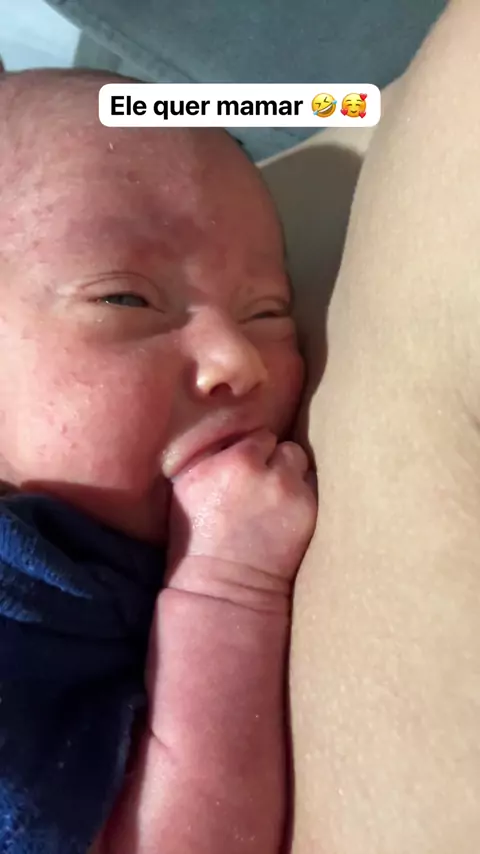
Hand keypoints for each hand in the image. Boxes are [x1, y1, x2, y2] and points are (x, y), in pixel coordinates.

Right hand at [167, 428, 316, 587]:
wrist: (224, 585)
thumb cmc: (201, 539)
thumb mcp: (186, 488)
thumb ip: (211, 455)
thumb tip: (237, 437)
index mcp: (218, 461)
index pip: (254, 436)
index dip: (252, 455)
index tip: (246, 474)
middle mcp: (249, 466)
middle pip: (278, 443)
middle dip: (274, 461)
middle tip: (264, 486)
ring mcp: (281, 485)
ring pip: (298, 459)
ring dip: (291, 475)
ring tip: (277, 500)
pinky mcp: (304, 504)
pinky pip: (312, 484)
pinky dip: (302, 496)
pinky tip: (286, 516)